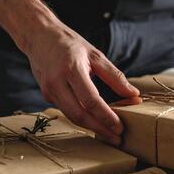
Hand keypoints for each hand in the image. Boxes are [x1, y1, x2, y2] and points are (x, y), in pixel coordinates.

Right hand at [25, 22, 138, 144]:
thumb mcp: (95, 55)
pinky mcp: (46, 95)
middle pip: (79, 115)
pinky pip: (67, 111)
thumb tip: (134, 95)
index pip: (91, 100)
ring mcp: (49, 90)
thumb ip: (115, 76)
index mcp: (72, 69)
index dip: (106, 116)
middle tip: (117, 138)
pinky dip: (82, 119)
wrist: (38, 35)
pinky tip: (96, 122)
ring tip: (109, 134)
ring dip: (92, 128)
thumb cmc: (69, 44)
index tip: (120, 127)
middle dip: (100, 129)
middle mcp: (57, 82)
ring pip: (72, 117)